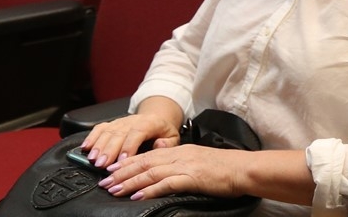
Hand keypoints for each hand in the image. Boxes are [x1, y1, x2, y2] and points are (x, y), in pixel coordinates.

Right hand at [82, 105, 181, 169]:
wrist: (157, 119)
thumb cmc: (163, 133)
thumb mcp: (172, 138)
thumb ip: (168, 143)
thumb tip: (160, 145)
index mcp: (151, 122)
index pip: (139, 131)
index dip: (129, 145)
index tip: (122, 160)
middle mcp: (134, 120)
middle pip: (120, 133)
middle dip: (110, 149)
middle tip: (102, 164)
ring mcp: (122, 121)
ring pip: (108, 131)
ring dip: (99, 146)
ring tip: (93, 159)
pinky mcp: (112, 124)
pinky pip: (100, 128)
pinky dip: (91, 137)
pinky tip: (85, 147)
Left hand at [97, 145, 247, 201]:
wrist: (242, 168)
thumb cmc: (225, 168)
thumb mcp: (200, 161)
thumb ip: (183, 165)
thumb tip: (166, 175)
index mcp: (182, 150)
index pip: (150, 155)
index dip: (129, 163)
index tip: (113, 170)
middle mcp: (181, 155)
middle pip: (146, 162)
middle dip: (123, 172)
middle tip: (105, 181)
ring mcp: (186, 165)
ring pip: (151, 172)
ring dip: (130, 182)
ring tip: (114, 190)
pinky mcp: (192, 178)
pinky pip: (167, 184)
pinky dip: (150, 190)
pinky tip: (138, 196)